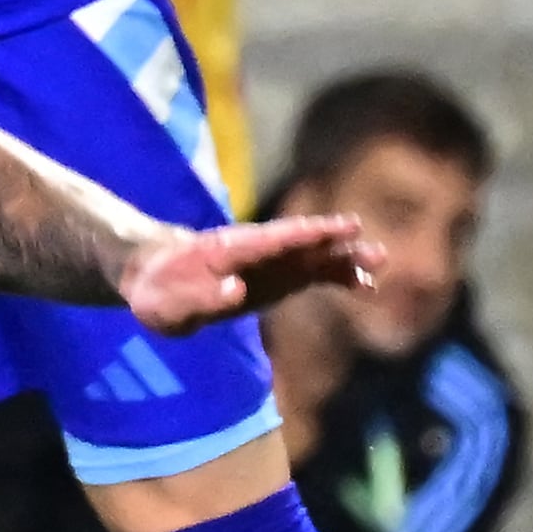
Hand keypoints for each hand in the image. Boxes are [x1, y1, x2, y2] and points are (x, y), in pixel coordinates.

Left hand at [118, 212, 374, 331]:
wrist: (154, 279)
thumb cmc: (157, 292)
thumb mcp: (166, 304)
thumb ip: (199, 298)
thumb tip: (235, 291)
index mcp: (227, 250)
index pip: (271, 239)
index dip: (305, 234)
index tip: (338, 227)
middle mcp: (255, 251)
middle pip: (298, 243)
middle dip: (331, 242)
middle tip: (366, 242)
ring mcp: (269, 263)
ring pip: (312, 257)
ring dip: (343, 259)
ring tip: (379, 261)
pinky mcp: (277, 278)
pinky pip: (312, 275)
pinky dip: (337, 278)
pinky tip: (365, 286)